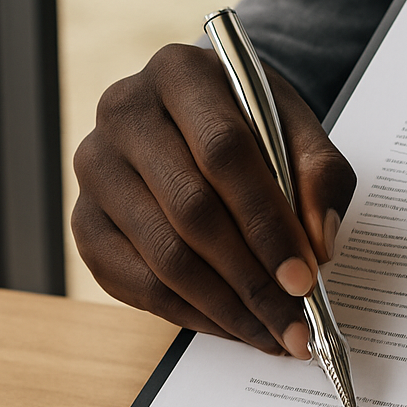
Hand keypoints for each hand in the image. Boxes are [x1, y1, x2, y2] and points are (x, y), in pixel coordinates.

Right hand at [72, 44, 355, 357]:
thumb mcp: (299, 130)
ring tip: (274, 333)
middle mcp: (124, 113)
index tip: (305, 278)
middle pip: (192, 211)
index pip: (224, 154)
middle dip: (252, 279)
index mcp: (180, 73)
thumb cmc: (255, 125)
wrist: (202, 121)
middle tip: (296, 322)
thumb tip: (319, 246)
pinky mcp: (85, 220)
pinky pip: (137, 284)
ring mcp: (95, 169)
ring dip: (226, 308)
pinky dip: (192, 315)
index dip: (267, 222)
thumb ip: (322, 177)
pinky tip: (235, 325)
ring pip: (163, 256)